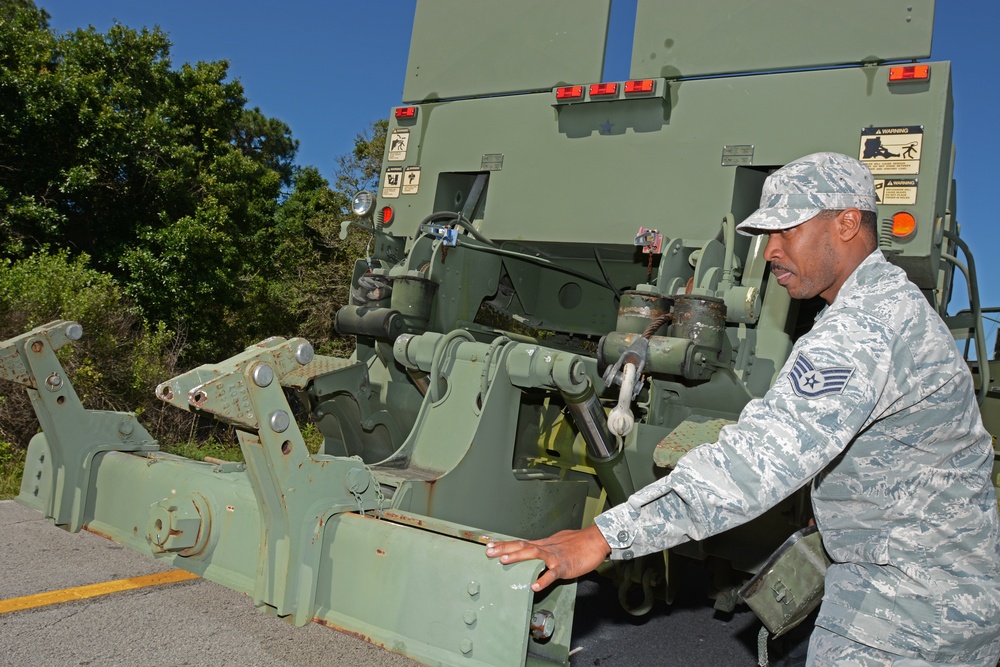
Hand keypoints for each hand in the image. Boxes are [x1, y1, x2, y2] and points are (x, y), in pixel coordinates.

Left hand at [485, 524, 611, 590]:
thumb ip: (545, 548)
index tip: (489, 545)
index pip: (521, 543)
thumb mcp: (557, 542)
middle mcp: (546, 548)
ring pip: (534, 555)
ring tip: (504, 561)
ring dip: (518, 557)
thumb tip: (535, 550)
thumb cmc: (578, 542)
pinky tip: (535, 585)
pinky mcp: (565, 566)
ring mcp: (555, 557)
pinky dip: (544, 579)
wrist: (596, 540)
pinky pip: (553, 573)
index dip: (505, 544)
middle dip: (504, 549)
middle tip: (488, 552)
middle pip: (522, 546)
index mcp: (544, 544)